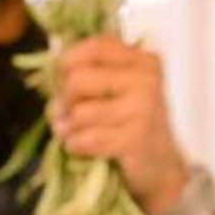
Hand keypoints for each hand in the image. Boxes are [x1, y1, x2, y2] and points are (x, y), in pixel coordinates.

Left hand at [52, 38, 190, 214]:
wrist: (162, 167)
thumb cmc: (134, 125)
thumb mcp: (122, 88)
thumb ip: (94, 71)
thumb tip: (51, 73)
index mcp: (143, 61)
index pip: (94, 47)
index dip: (67, 63)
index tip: (63, 81)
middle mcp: (146, 80)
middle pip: (78, 79)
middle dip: (64, 100)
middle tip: (67, 113)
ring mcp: (143, 110)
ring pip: (80, 112)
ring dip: (68, 127)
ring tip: (73, 133)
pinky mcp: (135, 140)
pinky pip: (86, 138)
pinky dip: (76, 145)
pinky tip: (81, 147)